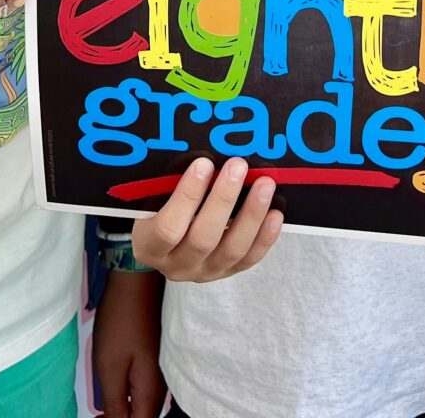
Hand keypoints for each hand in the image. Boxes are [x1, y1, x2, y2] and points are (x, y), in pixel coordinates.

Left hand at [93, 270, 166, 417]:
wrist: (137, 281)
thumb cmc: (121, 322)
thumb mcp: (110, 367)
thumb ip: (114, 403)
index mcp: (152, 391)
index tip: (97, 416)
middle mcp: (163, 385)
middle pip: (144, 416)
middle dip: (122, 417)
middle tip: (97, 411)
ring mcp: (162, 371)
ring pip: (144, 403)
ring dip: (125, 408)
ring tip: (102, 402)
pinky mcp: (157, 359)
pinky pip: (145, 388)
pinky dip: (130, 394)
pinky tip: (115, 385)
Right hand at [131, 156, 281, 281]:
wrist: (164, 239)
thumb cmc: (158, 208)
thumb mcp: (153, 198)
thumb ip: (168, 183)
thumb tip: (203, 154)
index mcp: (149, 246)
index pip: (167, 228)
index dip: (187, 197)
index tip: (203, 164)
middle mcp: (176, 265)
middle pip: (202, 239)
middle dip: (223, 200)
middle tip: (238, 166)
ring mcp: (204, 271)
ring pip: (231, 250)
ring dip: (251, 215)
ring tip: (264, 184)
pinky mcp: (227, 271)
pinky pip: (249, 258)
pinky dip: (265, 236)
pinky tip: (275, 213)